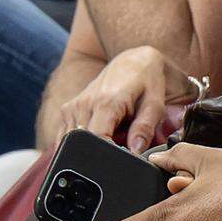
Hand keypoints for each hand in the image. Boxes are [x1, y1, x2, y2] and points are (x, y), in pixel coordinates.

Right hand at [55, 46, 193, 153]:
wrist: (133, 61)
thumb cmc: (147, 82)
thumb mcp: (155, 104)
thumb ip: (145, 128)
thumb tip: (135, 151)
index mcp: (106, 103)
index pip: (97, 139)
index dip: (108, 154)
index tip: (120, 159)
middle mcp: (84, 105)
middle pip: (83, 144)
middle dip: (100, 153)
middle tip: (119, 145)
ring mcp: (72, 107)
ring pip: (73, 143)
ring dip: (90, 146)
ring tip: (111, 135)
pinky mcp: (67, 110)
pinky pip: (66, 137)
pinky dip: (80, 142)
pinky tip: (99, 133)